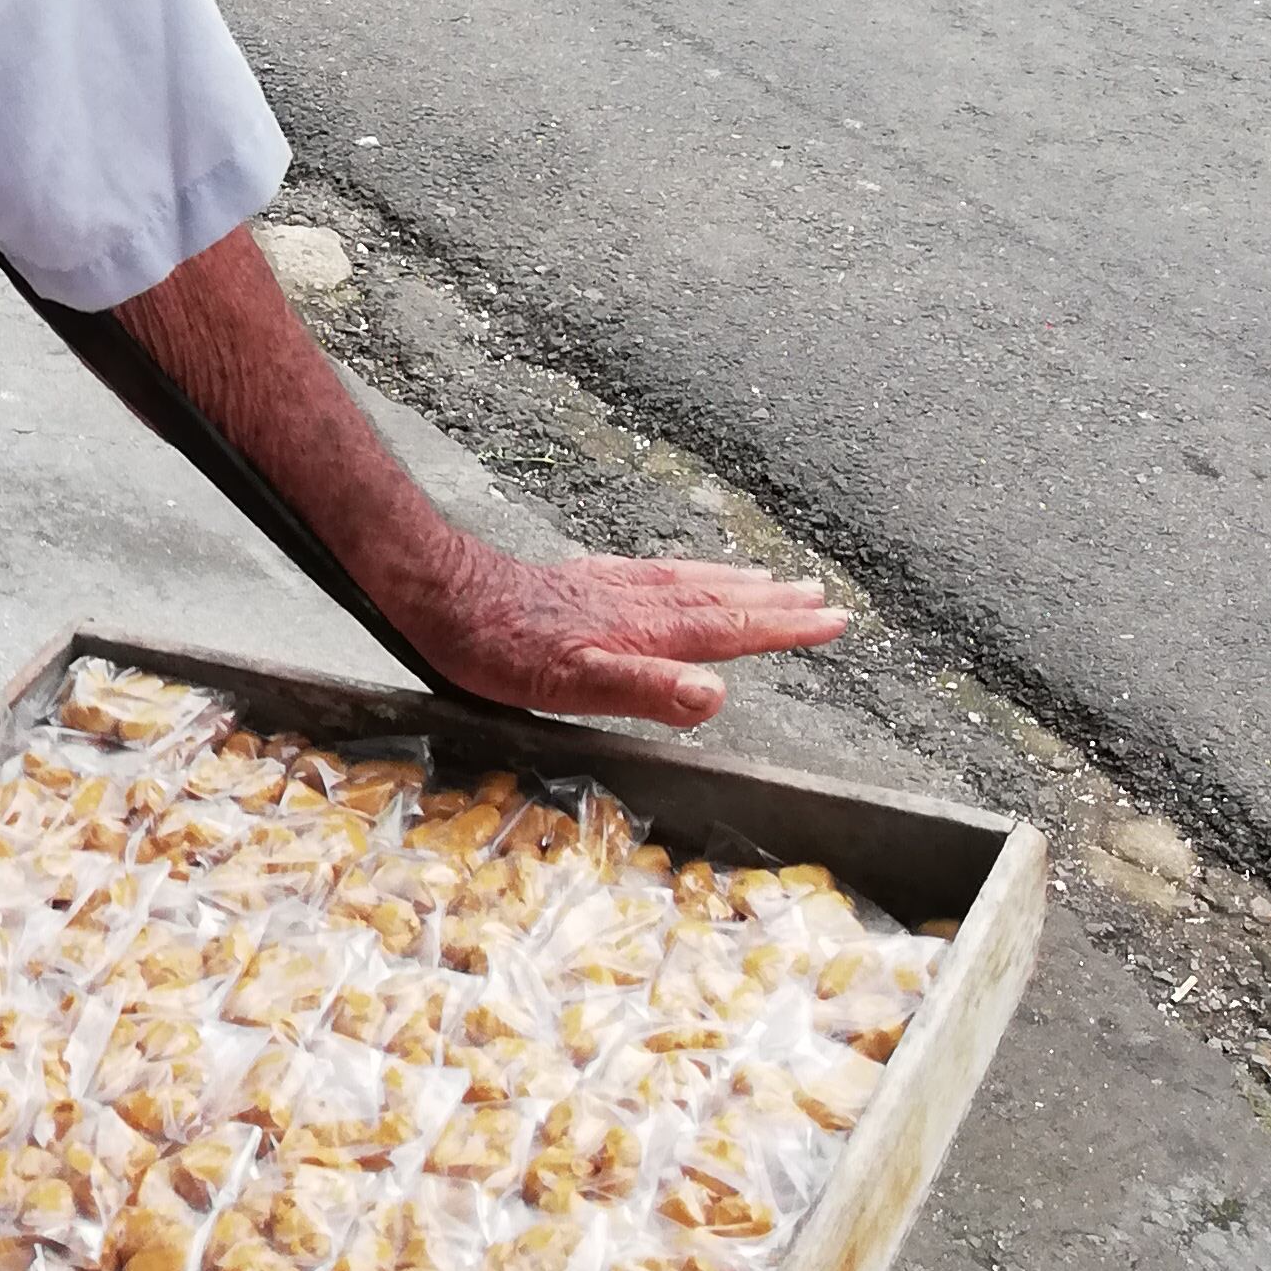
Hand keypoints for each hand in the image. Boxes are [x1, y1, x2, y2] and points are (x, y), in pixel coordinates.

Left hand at [399, 540, 847, 728]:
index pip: (727, 631)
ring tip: (774, 580)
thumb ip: (645, 689)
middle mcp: (632, 602)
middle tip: (823, 598)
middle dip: (772, 604)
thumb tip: (716, 698)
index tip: (832, 621)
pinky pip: (651, 572)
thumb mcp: (569, 684)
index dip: (781, 629)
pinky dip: (684, 572)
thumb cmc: (496, 648)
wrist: (439, 594)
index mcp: (640, 631)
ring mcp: (605, 586)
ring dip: (735, 584)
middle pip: (718, 601)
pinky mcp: (578, 579)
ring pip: (687, 582)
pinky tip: (681, 574)